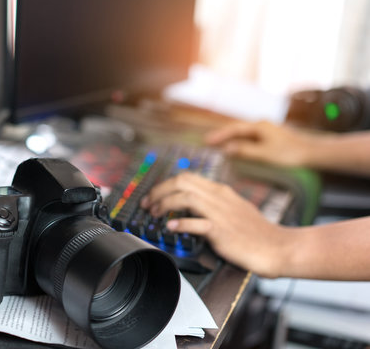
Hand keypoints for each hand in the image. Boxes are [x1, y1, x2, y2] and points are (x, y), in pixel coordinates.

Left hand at [140, 172, 290, 277]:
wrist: (278, 247)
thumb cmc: (255, 232)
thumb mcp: (233, 208)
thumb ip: (212, 203)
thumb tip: (189, 204)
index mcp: (220, 191)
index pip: (186, 177)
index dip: (165, 185)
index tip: (153, 197)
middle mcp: (218, 197)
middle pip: (181, 182)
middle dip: (159, 190)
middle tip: (147, 204)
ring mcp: (221, 213)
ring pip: (186, 197)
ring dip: (164, 204)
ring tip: (154, 214)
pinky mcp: (222, 232)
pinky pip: (197, 223)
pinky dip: (181, 223)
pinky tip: (171, 228)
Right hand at [205, 120, 313, 166]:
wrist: (313, 153)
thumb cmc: (290, 154)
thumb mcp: (264, 154)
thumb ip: (245, 150)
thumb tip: (227, 148)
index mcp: (259, 126)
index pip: (234, 129)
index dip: (219, 135)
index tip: (207, 141)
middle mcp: (262, 126)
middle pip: (237, 129)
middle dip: (222, 136)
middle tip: (207, 142)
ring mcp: (267, 131)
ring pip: (244, 134)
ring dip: (231, 139)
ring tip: (218, 145)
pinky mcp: (270, 138)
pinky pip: (250, 138)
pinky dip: (240, 142)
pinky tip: (237, 148)